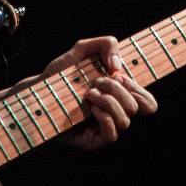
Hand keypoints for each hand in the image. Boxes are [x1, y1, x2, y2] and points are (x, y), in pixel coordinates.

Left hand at [42, 36, 157, 150]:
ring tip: (89, 93)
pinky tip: (91, 108)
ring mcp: (105, 129)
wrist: (37, 91)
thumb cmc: (60, 74)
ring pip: (126, 121)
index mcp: (119, 97)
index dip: (138, 88)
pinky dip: (105, 117)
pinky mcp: (93, 141)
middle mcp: (115, 114)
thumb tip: (117, 67)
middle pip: (139, 108)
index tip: (116, 74)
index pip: (148, 102)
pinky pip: (112, 135)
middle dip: (118, 89)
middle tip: (96, 81)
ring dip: (109, 101)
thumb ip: (106, 44)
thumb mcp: (82, 49)